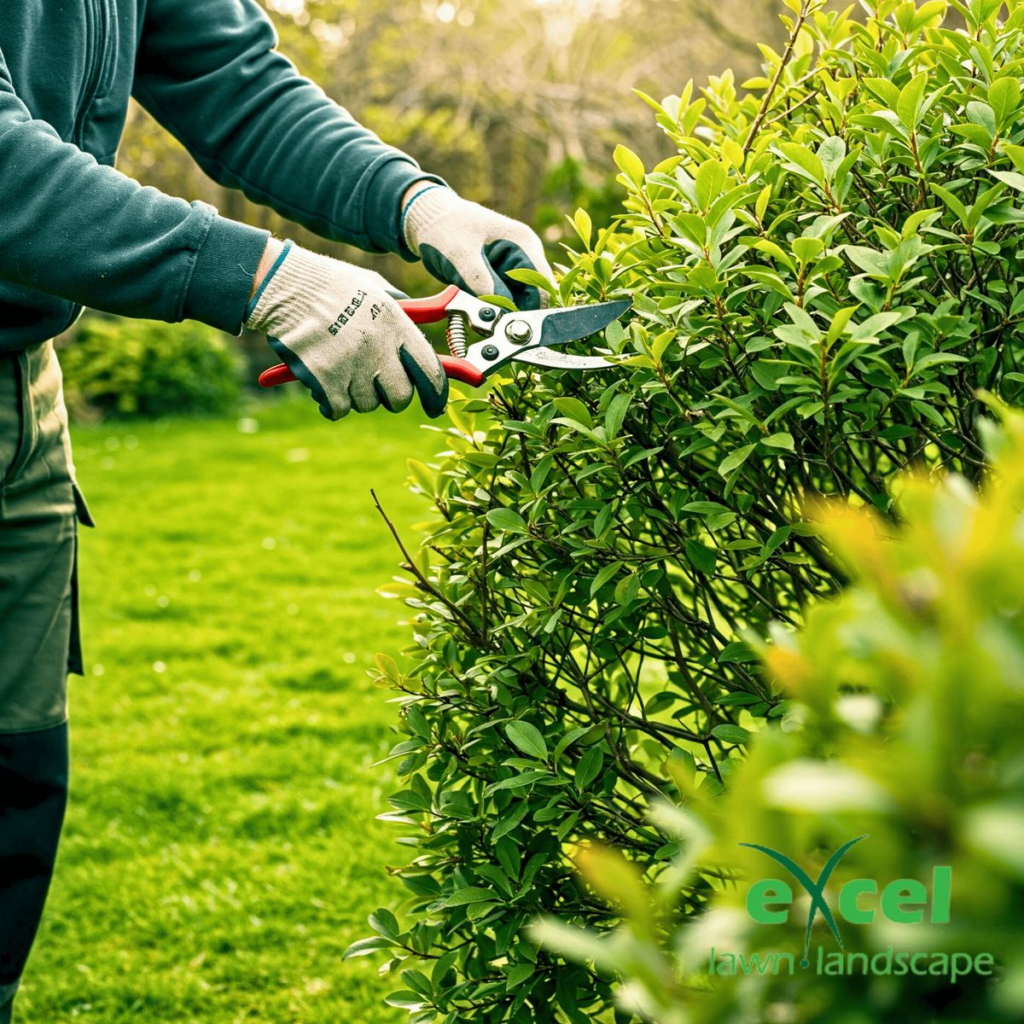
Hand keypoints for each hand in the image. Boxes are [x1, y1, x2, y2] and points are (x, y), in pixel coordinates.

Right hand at [245, 241, 447, 419]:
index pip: (430, 371)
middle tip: (375, 384)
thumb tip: (420, 330)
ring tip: (339, 368)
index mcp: (395, 324)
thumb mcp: (374, 288)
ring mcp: (352, 367)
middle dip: (390, 396)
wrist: (282, 286)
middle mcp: (378, 348)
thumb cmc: (328, 284)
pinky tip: (323, 385)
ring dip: (355, 395)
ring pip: (367, 404)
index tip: (435, 405)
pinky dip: (330, 403)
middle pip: (400, 397)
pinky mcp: (325, 381)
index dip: (436, 393)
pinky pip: (338, 410)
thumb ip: (400, 313)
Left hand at [401, 185, 553, 309]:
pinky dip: (491, 308)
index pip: (543, 287)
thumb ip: (484, 285)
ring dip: (499, 311)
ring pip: (517, 302)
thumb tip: (502, 315)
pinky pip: (503, 300)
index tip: (505, 324)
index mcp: (524, 244)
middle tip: (485, 320)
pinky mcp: (501, 277)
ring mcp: (513, 267)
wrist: (428, 220)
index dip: (529, 310)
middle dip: (511, 312)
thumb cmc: (444, 229)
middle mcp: (525, 256)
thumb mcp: (461, 256)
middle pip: (532, 298)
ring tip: (474, 310)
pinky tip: (473, 305)